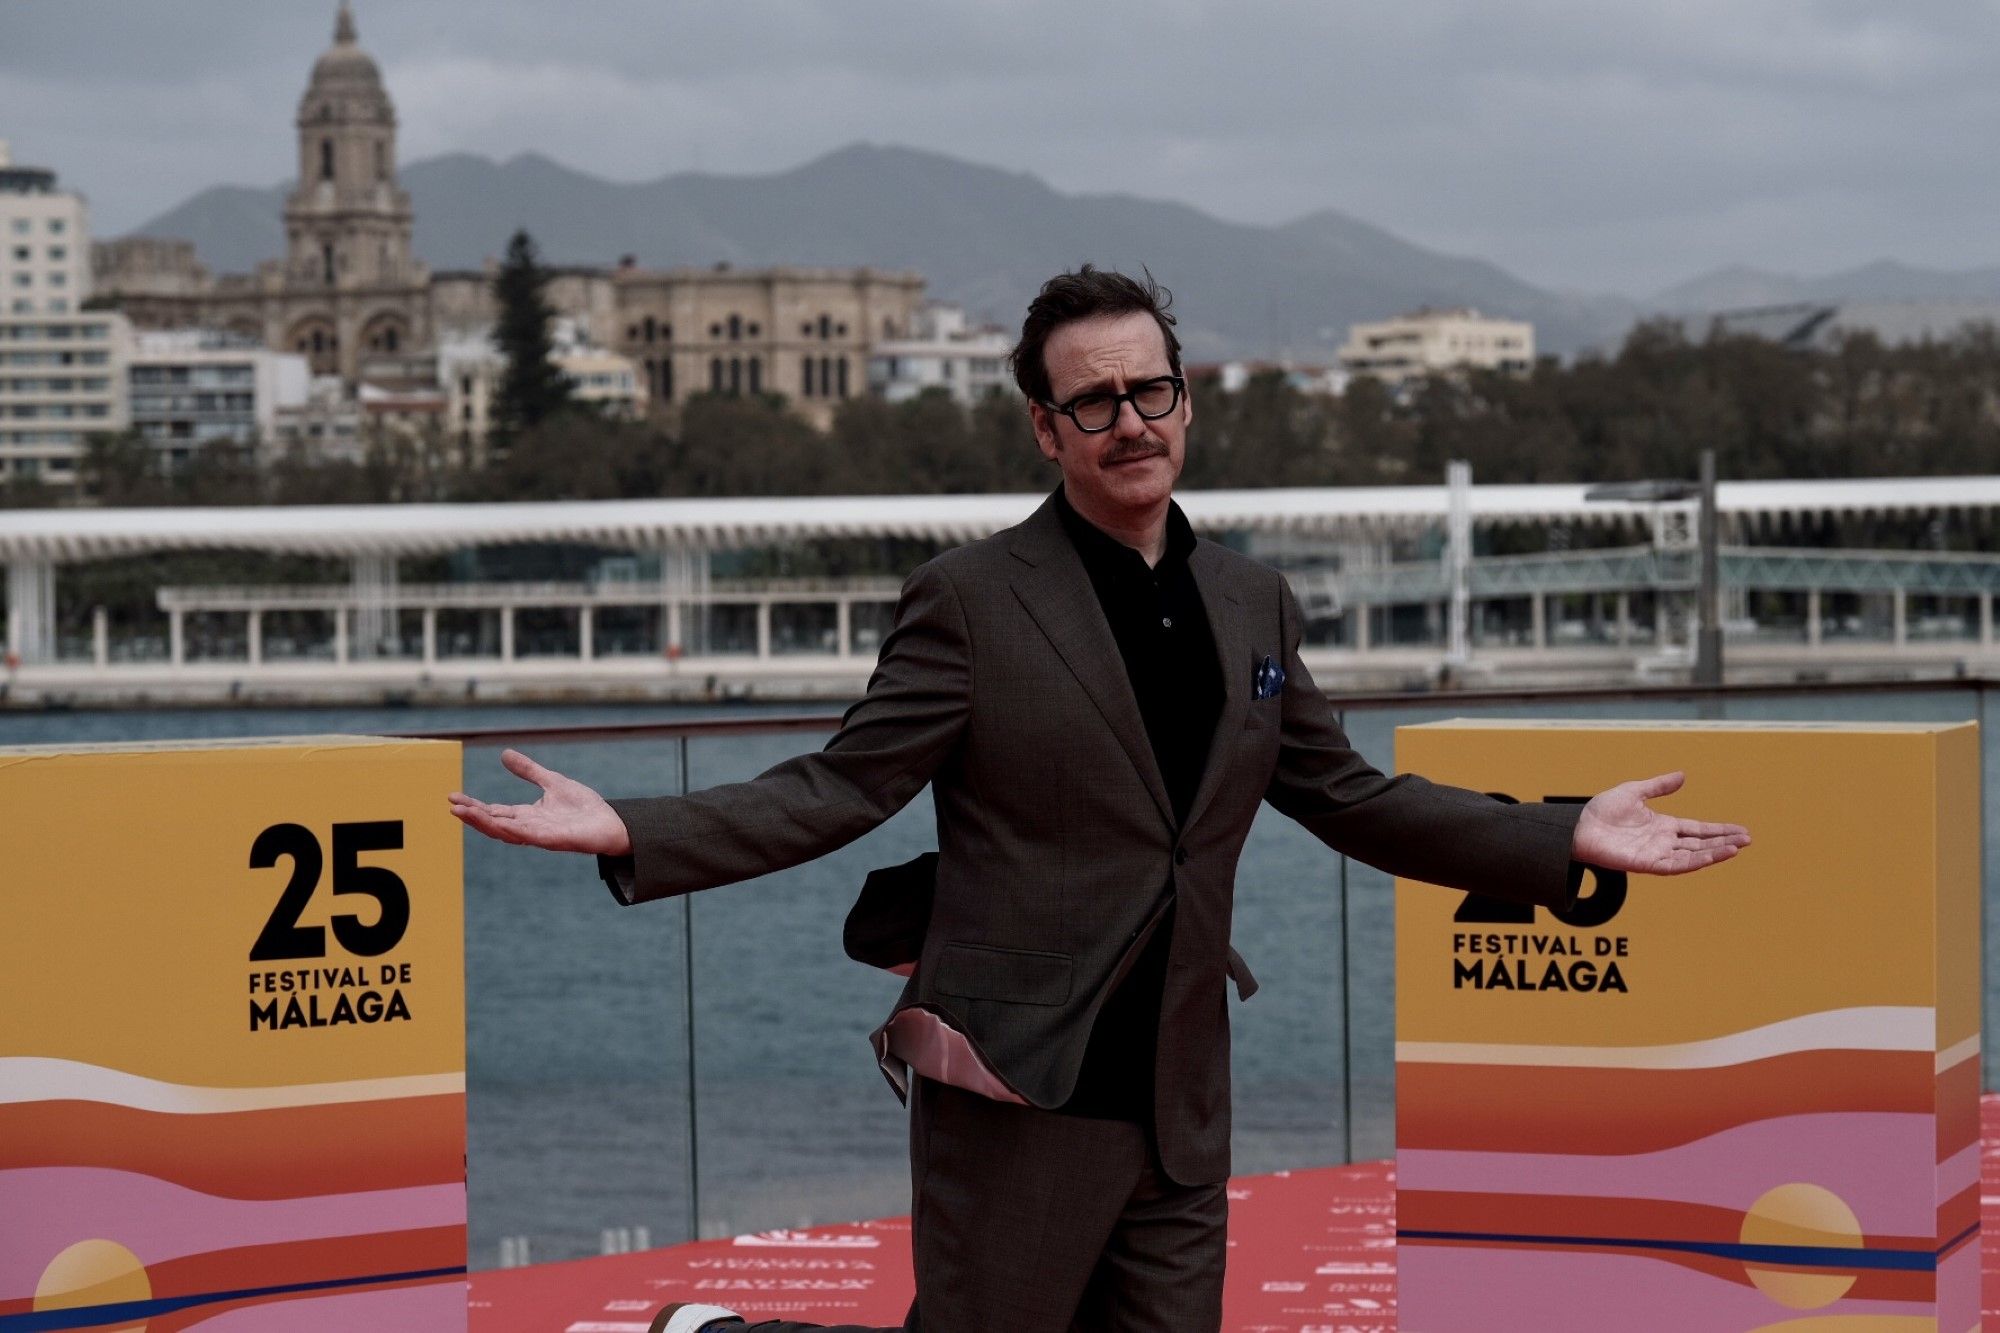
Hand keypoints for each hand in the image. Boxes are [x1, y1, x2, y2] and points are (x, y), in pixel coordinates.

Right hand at [447, 749, 632, 855]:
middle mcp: (529, 827)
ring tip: (464, 814)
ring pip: (505, 832)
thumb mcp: (552, 781)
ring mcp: (540, 835)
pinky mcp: (555, 840)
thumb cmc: (584, 807)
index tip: (453, 797)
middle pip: (494, 823)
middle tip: (451, 806)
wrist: (612, 822)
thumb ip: (529, 771)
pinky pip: (530, 837)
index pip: (494, 811)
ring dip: (484, 823)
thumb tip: (504, 754)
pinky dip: (513, 830)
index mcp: (527, 815)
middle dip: (472, 816)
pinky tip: (499, 823)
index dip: (474, 806)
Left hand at [1571, 771, 1748, 874]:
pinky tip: (1711, 855)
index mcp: (1663, 826)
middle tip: (1748, 840)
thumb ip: (1659, 786)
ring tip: (1737, 847)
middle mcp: (1663, 842)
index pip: (1698, 829)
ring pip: (1693, 856)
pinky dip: (1695, 861)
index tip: (1741, 830)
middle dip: (1724, 842)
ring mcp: (1657, 854)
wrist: (1578, 826)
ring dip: (1715, 853)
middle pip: (1701, 844)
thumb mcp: (1635, 791)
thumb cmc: (1602, 811)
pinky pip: (1676, 865)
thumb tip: (1683, 775)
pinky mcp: (1647, 864)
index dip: (1719, 830)